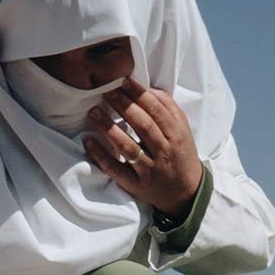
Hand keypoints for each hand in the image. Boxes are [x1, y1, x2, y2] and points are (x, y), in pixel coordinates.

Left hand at [82, 79, 203, 216]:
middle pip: (144, 125)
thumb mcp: (182, 131)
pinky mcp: (136, 184)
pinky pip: (116, 169)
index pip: (158, 110)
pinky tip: (87, 142)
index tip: (123, 81)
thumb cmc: (180, 155)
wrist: (186, 193)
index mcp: (177, 135)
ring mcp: (150, 169)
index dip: (139, 94)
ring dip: (109, 128)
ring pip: (129, 147)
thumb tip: (148, 88)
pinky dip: (101, 156)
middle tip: (106, 92)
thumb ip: (169, 109)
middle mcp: (164, 151)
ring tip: (93, 112)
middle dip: (124, 106)